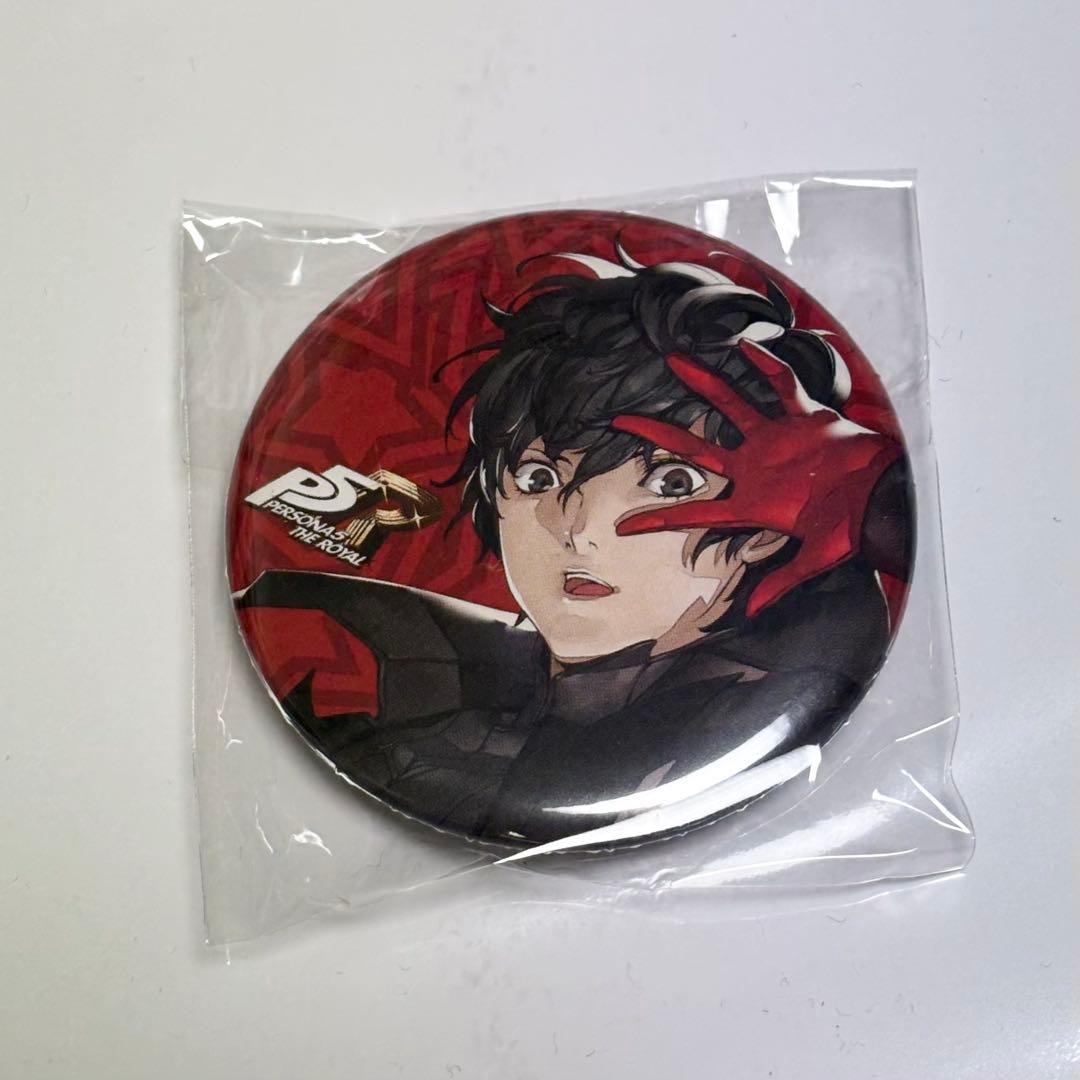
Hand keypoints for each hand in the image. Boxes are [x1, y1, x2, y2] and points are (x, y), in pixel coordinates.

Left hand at [611, 341, 901, 616]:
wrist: (889, 499)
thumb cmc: (853, 529)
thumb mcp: (816, 558)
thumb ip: (783, 580)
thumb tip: (755, 610)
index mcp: (752, 505)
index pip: (695, 515)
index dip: (658, 521)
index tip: (623, 528)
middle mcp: (756, 469)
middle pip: (694, 449)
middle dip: (657, 435)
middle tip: (620, 421)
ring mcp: (777, 442)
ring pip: (731, 406)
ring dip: (704, 384)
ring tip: (673, 361)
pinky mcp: (806, 420)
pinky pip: (784, 387)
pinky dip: (767, 368)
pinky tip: (746, 347)